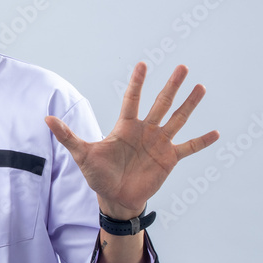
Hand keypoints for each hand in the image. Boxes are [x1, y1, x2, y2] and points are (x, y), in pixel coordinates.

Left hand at [45, 63, 218, 218]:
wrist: (115, 198)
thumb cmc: (98, 175)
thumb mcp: (82, 154)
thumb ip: (67, 136)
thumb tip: (46, 119)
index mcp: (125, 126)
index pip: (132, 99)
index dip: (137, 83)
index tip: (143, 65)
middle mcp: (145, 130)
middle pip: (160, 103)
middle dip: (171, 85)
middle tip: (183, 67)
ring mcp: (159, 143)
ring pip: (177, 119)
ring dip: (189, 105)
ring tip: (200, 87)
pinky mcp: (169, 159)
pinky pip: (188, 147)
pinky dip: (202, 141)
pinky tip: (216, 133)